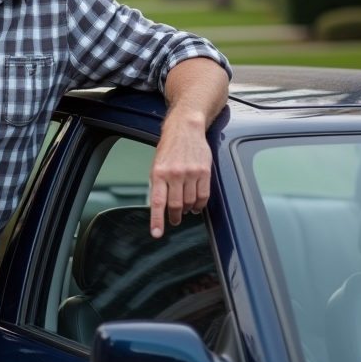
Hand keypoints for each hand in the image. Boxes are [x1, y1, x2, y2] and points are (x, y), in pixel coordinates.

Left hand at [148, 112, 211, 235]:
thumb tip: (160, 205)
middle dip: (175, 217)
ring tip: (185, 209)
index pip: (157, 202)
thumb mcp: (157, 164)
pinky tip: (196, 205)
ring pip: (190, 203)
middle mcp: (174, 174)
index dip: (157, 220)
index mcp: (158, 173)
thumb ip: (158, 184)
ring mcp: (190, 173)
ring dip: (187, 210)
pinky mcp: (204, 172)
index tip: (157, 233)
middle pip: (176, 206)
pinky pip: (203, 196)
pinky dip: (199, 205)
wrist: (185, 128)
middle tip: (174, 220)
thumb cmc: (169, 147)